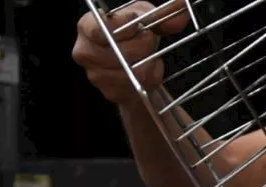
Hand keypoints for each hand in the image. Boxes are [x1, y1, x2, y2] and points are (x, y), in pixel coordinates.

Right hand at [73, 1, 188, 105]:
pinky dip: (150, 77)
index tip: (138, 25)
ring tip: (146, 55)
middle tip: (147, 41)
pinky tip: (146, 70)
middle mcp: (85, 52)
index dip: (126, 28)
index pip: (103, 29)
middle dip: (143, 45)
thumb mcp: (145, 16)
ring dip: (148, 62)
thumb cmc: (133, 35)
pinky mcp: (110, 93)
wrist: (132, 65)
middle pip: (121, 51)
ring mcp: (96, 75)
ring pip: (133, 71)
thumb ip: (163, 14)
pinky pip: (139, 85)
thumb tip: (180, 17)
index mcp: (88, 26)